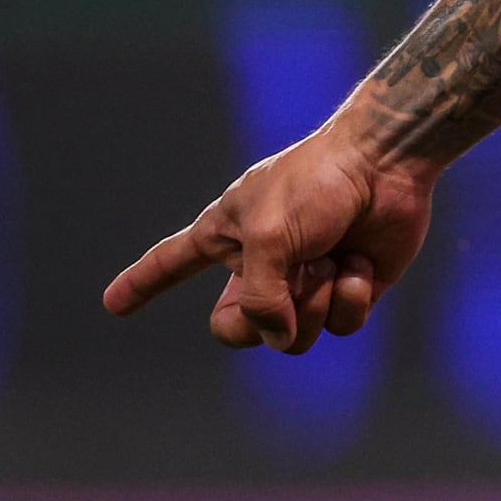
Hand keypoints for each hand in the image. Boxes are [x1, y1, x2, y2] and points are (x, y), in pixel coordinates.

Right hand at [101, 122, 436, 354]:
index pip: (171, 263)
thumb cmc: (317, 184)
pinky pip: (342, 325)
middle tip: (291, 280)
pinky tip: (361, 262)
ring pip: (293, 339)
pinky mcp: (352, 288)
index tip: (113, 303)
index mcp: (227, 235)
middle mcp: (264, 263)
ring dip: (314, 301)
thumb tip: (276, 336)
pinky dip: (351, 296)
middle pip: (236, 330)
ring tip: (331, 259)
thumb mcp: (267, 238)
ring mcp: (307, 279)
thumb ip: (257, 298)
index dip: (142, 284)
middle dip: (262, 318)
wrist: (388, 162)